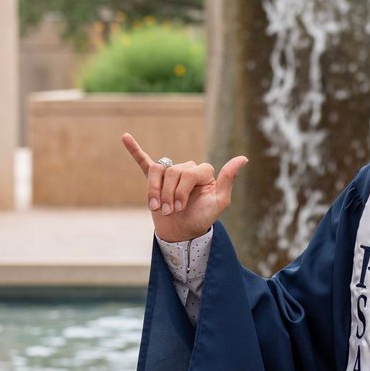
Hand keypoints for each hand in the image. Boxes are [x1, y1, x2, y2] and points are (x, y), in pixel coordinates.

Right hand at [121, 131, 247, 242]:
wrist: (183, 232)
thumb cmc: (203, 218)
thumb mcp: (219, 202)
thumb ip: (228, 179)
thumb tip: (244, 157)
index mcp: (203, 172)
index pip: (189, 172)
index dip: (181, 190)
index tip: (179, 208)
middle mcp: (187, 169)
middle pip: (173, 172)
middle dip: (169, 194)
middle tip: (170, 211)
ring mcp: (171, 174)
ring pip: (158, 171)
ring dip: (155, 191)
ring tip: (157, 208)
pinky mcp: (156, 180)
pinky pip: (144, 162)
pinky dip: (135, 150)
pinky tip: (125, 138)